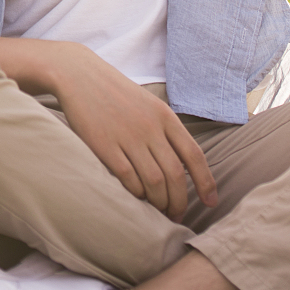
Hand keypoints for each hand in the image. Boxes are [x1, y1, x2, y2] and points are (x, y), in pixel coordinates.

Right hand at [48, 44, 216, 221]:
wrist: (79, 75)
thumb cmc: (115, 93)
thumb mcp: (149, 105)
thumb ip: (165, 131)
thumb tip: (180, 168)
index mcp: (165, 116)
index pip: (194, 155)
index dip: (205, 182)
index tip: (210, 202)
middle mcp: (150, 127)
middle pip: (175, 174)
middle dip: (179, 201)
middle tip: (176, 214)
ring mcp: (127, 136)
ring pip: (154, 181)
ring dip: (159, 202)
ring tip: (157, 210)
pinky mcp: (104, 145)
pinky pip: (128, 178)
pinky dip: (136, 193)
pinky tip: (136, 196)